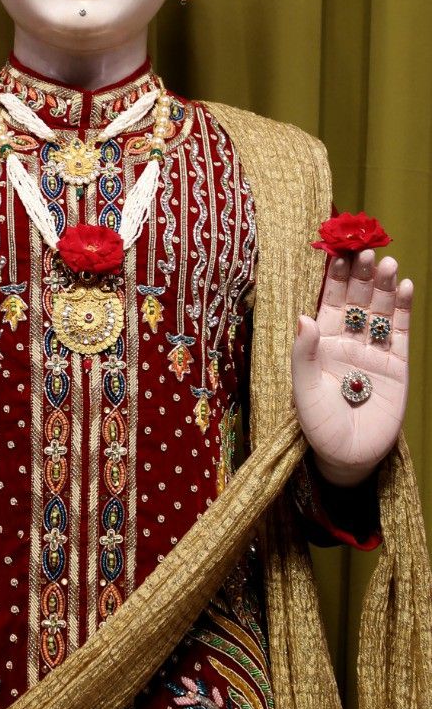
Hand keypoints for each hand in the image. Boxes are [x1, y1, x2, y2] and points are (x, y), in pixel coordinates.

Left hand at [292, 250, 411, 485]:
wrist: (348, 456)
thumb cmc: (318, 425)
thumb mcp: (303, 391)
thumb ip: (303, 354)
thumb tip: (303, 316)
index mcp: (322, 343)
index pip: (330, 302)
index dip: (335, 278)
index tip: (339, 253)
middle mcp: (349, 341)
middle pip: (358, 300)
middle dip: (362, 276)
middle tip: (367, 252)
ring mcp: (374, 351)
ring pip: (380, 311)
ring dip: (384, 286)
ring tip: (388, 264)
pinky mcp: (397, 365)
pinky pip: (399, 332)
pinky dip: (403, 309)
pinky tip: (406, 287)